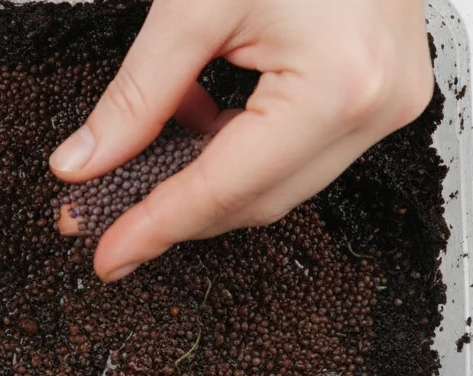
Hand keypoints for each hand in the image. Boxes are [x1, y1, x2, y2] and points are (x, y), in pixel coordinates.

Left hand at [49, 0, 432, 281]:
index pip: (224, 188)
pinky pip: (297, 149)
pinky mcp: (380, 89)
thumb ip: (135, 95)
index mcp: (337, 87)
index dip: (155, 227)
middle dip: (173, 214)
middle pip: (255, 200)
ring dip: (202, 181)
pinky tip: (191, 123)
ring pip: (277, 183)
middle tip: (102, 219)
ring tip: (137, 164)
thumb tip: (84, 160)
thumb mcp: (192, 6)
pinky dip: (236, 147)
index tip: (105, 255)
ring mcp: (388, 101)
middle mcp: (376, 105)